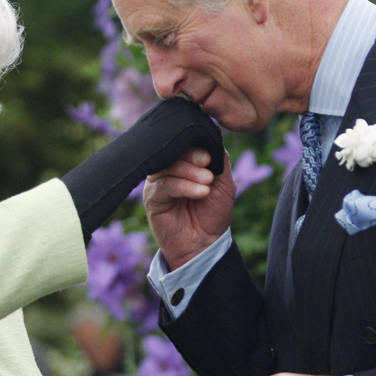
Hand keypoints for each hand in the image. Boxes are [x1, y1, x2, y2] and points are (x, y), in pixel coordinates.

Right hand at [144, 149, 235, 268]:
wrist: (205, 243)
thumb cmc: (213, 212)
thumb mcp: (224, 182)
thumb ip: (219, 157)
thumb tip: (214, 132)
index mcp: (184, 161)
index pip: (184, 142)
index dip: (196, 144)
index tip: (210, 156)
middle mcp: (168, 168)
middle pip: (174, 150)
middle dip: (193, 156)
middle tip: (208, 166)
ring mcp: (158, 182)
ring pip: (168, 165)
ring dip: (190, 172)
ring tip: (207, 183)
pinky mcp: (152, 198)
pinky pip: (164, 184)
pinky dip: (183, 186)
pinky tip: (200, 192)